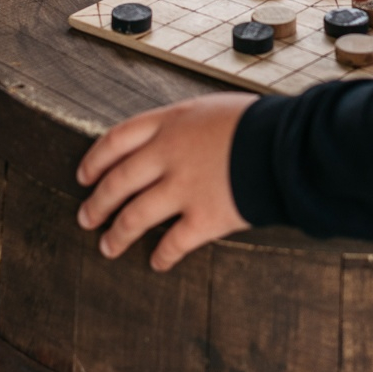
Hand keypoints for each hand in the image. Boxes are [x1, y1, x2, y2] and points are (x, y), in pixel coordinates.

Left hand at [76, 94, 251, 269]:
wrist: (288, 144)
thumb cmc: (258, 122)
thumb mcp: (213, 108)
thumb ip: (187, 126)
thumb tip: (173, 141)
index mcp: (171, 123)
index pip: (116, 140)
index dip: (95, 160)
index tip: (84, 176)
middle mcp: (169, 155)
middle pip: (118, 181)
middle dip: (98, 203)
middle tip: (86, 217)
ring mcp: (184, 188)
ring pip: (135, 216)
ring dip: (117, 234)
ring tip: (107, 247)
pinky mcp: (205, 218)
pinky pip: (173, 243)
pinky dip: (162, 256)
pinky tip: (156, 263)